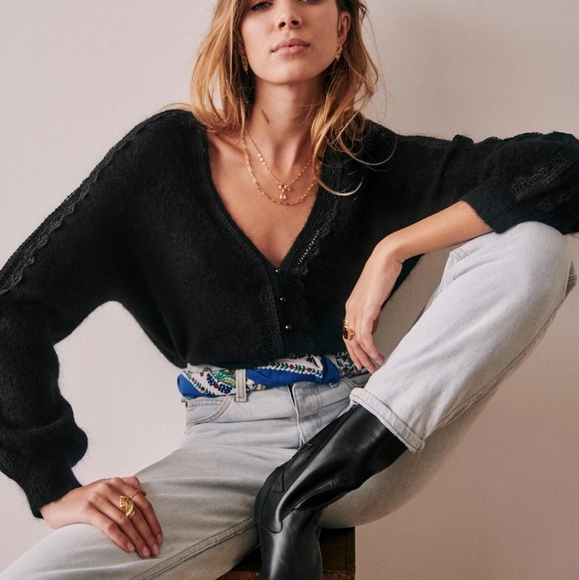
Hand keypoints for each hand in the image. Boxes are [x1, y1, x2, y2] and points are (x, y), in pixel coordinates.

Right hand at [40, 476, 162, 558]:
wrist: (56, 500)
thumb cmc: (85, 498)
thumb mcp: (106, 487)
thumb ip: (125, 485)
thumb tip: (145, 493)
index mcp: (118, 482)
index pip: (143, 502)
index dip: (153, 520)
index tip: (159, 537)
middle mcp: (110, 487)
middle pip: (136, 512)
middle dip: (148, 532)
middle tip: (154, 549)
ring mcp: (98, 498)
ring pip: (125, 520)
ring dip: (137, 538)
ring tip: (143, 552)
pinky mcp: (87, 510)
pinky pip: (109, 526)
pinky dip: (121, 538)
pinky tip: (128, 548)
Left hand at [344, 238, 403, 372]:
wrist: (385, 259)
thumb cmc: (382, 274)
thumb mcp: (374, 299)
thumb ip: (371, 315)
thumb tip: (372, 329)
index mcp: (351, 307)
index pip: (348, 334)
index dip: (353, 350)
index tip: (362, 360)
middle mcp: (351, 310)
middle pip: (349, 341)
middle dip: (359, 358)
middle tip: (368, 369)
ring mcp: (357, 310)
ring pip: (357, 342)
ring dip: (367, 357)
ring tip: (376, 366)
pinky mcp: (368, 310)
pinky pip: (366, 336)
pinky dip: (371, 348)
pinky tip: (377, 355)